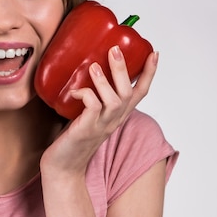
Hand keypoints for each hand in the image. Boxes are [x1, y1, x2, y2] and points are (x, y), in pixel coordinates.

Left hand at [40, 46, 158, 177]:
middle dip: (124, 70)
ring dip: (104, 81)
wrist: (62, 168)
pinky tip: (74, 91)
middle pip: (129, 93)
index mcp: (117, 115)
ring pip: (114, 101)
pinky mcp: (86, 130)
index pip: (140, 93)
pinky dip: (85, 95)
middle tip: (115, 49)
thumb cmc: (72, 138)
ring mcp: (101, 126)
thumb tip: (83, 67)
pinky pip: (92, 108)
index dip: (149, 74)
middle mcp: (113, 121)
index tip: (155, 53)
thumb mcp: (88, 114)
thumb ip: (92, 97)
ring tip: (93, 66)